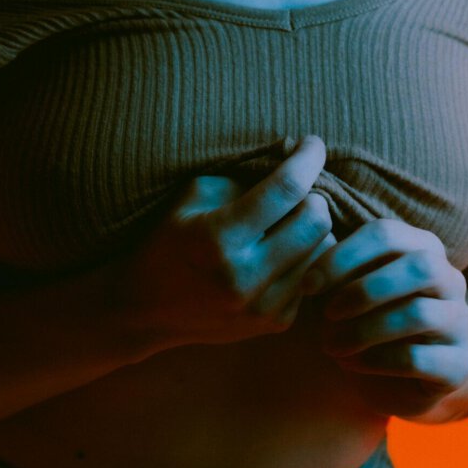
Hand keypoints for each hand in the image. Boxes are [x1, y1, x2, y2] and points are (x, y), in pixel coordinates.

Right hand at [114, 135, 338, 350]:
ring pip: (323, 249)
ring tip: (286, 223)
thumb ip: (242, 180)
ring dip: (311, 228)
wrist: (145, 311)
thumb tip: (292, 164)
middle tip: (297, 191)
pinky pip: (312, 276)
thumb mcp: (192, 197)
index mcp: (218, 237)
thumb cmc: (168, 241)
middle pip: (315, 221)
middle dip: (314, 196)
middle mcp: (244, 276)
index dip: (307, 160)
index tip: (313, 144)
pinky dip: (303, 258)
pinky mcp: (274, 323)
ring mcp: (262, 306)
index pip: (284, 190)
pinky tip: (277, 254)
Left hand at [304, 217, 467, 417]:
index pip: (387, 233)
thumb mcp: (343, 290)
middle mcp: (450, 279)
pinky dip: (376, 361)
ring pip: (419, 313)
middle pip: (420, 266)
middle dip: (364, 289)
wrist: (394, 378)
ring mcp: (461, 321)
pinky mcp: (460, 364)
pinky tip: (350, 364)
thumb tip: (310, 250)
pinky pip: (419, 358)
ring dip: (364, 330)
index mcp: (422, 248)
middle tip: (327, 314)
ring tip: (331, 345)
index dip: (343, 256)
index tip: (307, 285)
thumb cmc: (362, 320)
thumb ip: (334, 269)